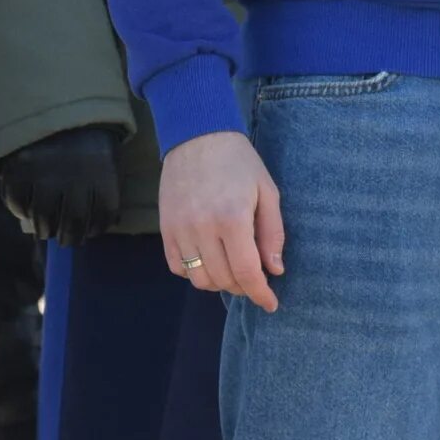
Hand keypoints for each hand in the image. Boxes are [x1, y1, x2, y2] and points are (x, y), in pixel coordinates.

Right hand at [0, 125, 123, 244]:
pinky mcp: (19, 171)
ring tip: (45, 227)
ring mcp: (44, 176)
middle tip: (64, 237)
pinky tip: (27, 207)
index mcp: (101, 176)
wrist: (57, 102)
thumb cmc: (87, 137)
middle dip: (68, 237)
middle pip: (71, 226)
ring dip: (44, 229)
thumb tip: (103, 226)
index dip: (94, 230)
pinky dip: (21, 210)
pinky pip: (17, 203)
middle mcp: (74, 180)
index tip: (88, 232)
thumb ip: (107, 190)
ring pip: (43, 221)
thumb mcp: (107, 157)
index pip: (101, 220)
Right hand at [160, 130, 284, 312]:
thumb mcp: (267, 191)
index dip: (261, 295)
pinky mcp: (165, 229)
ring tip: (232, 269)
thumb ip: (273, 233)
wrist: (198, 135)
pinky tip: (209, 260)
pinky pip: (178, 267)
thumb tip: (274, 270)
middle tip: (255, 278)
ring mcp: (180, 230)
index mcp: (233, 219)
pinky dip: (194, 273)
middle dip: (244, 287)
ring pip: (199, 280)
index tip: (271, 304)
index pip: (247, 273)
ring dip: (219, 282)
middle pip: (224, 280)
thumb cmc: (238, 162)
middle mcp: (202, 228)